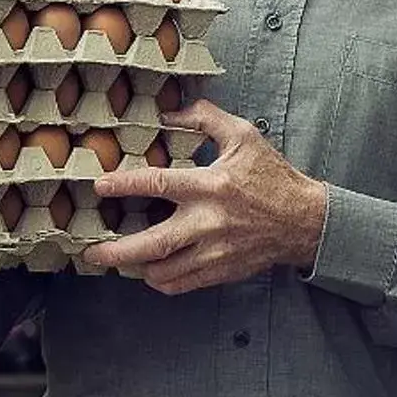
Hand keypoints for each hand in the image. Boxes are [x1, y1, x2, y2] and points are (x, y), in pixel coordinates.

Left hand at [82, 100, 329, 294]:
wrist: (306, 221)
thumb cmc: (272, 177)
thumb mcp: (243, 136)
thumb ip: (205, 119)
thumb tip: (169, 112)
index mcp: (211, 186)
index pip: (158, 184)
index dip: (124, 185)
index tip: (99, 186)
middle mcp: (209, 223)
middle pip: (153, 244)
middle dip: (116, 251)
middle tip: (90, 252)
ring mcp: (215, 252)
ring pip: (164, 272)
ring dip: (136, 268)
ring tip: (118, 260)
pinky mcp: (222, 271)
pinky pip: (182, 284)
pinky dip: (161, 281)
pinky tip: (150, 271)